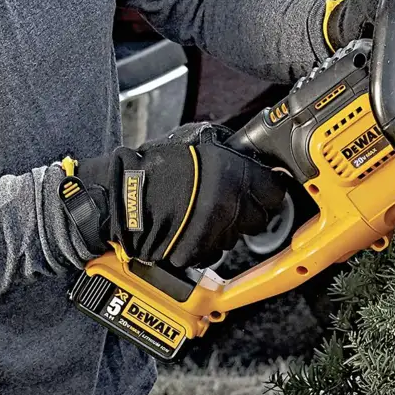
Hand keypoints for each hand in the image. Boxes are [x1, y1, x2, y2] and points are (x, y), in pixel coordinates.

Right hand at [62, 123, 290, 270]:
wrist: (120, 198)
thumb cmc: (152, 168)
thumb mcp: (195, 141)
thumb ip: (227, 150)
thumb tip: (248, 156)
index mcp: (234, 175)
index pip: (275, 192)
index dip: (267, 190)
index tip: (261, 189)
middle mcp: (230, 206)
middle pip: (260, 218)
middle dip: (249, 211)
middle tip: (228, 201)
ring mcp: (216, 233)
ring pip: (238, 238)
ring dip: (226, 228)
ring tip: (200, 212)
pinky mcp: (200, 254)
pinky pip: (215, 252)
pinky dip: (206, 244)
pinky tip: (189, 228)